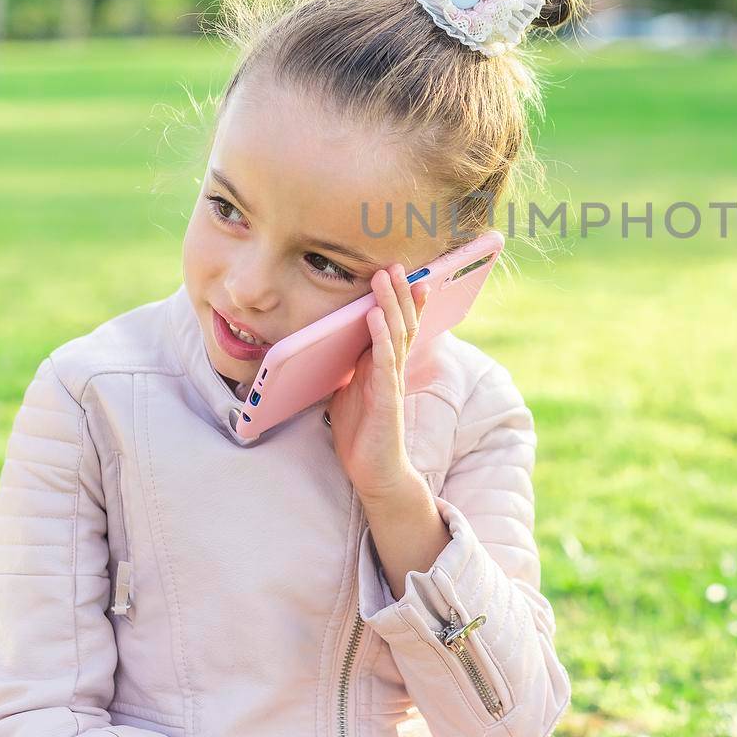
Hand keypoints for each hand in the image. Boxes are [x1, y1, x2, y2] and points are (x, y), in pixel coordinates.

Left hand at [328, 264, 430, 504]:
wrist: (375, 472)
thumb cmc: (362, 433)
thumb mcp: (349, 392)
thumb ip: (347, 368)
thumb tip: (328, 348)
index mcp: (384, 366)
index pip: (399, 326)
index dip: (404, 301)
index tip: (408, 274)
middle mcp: (393, 369)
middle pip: (402, 323)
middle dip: (400, 292)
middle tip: (397, 264)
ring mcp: (392, 381)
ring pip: (395, 334)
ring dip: (391, 304)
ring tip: (386, 277)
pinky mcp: (386, 397)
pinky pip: (384, 360)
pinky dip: (380, 336)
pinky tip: (375, 316)